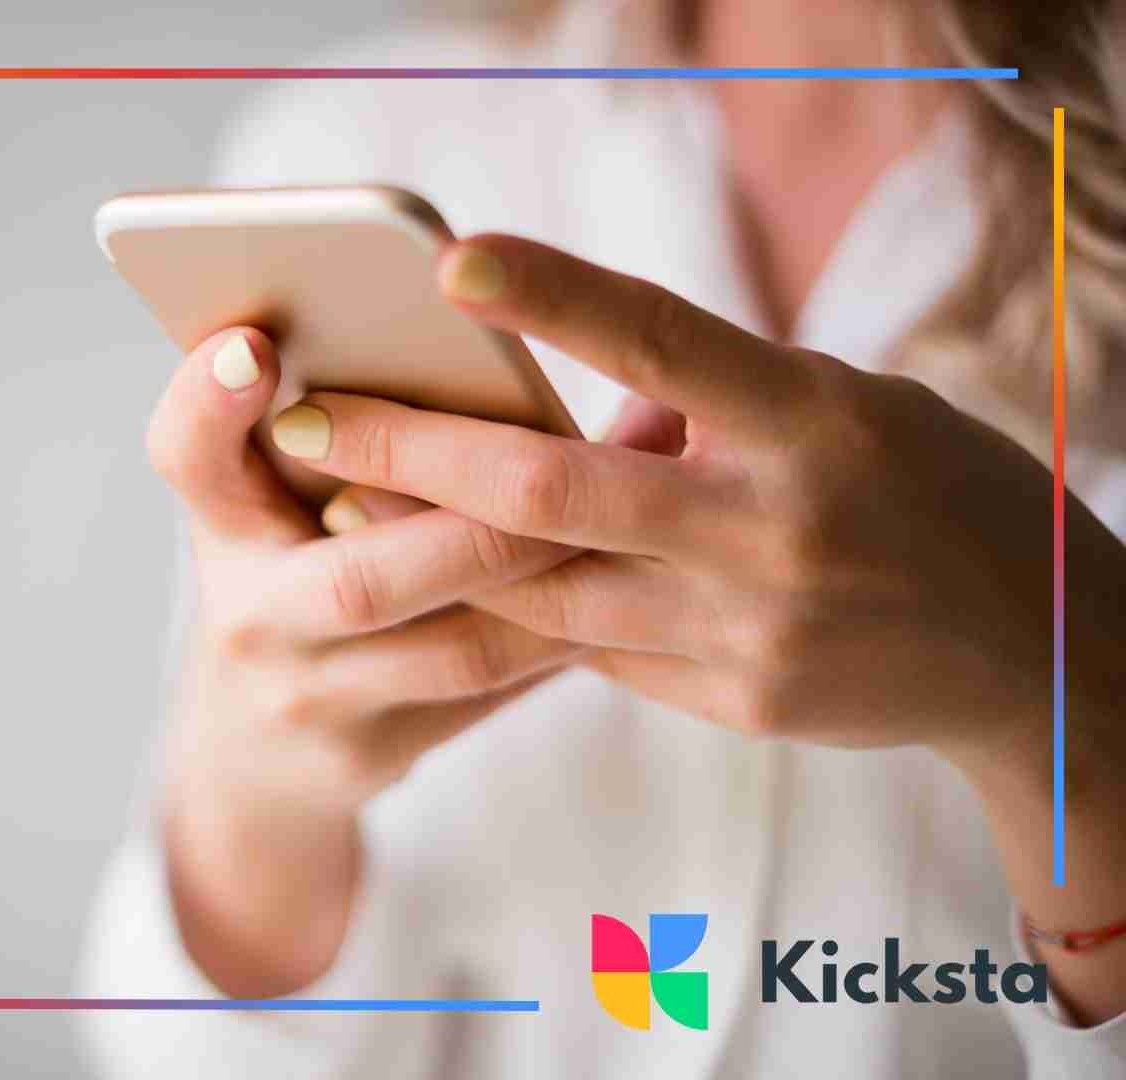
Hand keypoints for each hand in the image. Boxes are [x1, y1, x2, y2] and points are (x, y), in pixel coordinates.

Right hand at [143, 326, 581, 995]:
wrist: (252, 758)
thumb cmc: (286, 575)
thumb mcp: (272, 500)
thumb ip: (337, 428)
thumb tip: (477, 319)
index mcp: (217, 523)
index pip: (187, 455)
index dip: (209, 404)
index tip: (255, 346)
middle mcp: (248, 617)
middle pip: (362, 578)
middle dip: (483, 523)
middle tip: (578, 460)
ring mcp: (309, 699)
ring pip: (458, 647)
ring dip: (558, 580)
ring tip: (639, 513)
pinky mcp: (371, 754)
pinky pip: (493, 688)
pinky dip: (567, 631)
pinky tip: (634, 581)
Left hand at [266, 234, 1121, 759]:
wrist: (1034, 653)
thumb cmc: (926, 490)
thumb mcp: (845, 410)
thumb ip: (714, 404)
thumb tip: (576, 403)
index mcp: (816, 421)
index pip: (668, 343)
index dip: (557, 300)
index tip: (449, 263)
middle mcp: (775, 528)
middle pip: (554, 492)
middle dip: (411, 450)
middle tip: (301, 417)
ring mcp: (750, 629)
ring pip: (543, 589)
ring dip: (428, 543)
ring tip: (336, 496)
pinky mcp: (733, 699)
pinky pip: (591, 649)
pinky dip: (517, 606)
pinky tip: (445, 575)